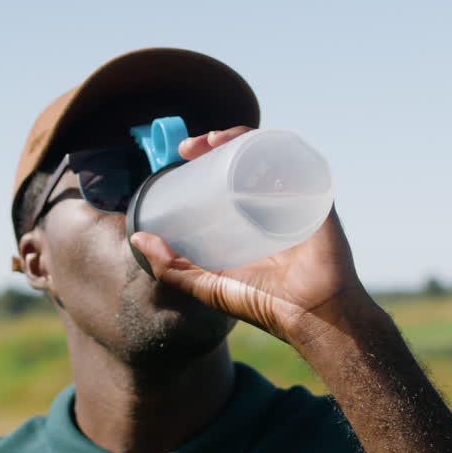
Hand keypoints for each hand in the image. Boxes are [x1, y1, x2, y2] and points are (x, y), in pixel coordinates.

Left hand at [129, 126, 377, 349]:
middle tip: (190, 147)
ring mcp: (293, 197)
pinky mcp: (314, 196)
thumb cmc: (265, 304)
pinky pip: (295, 160)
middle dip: (216, 143)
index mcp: (249, 219)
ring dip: (239, 138)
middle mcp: (271, 203)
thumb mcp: (207, 285)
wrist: (312, 314)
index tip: (181, 156)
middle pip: (244, 159)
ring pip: (266, 153)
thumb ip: (172, 268)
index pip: (226, 177)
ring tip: (213, 140)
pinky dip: (272, 145)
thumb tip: (137, 240)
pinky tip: (248, 144)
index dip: (204, 161)